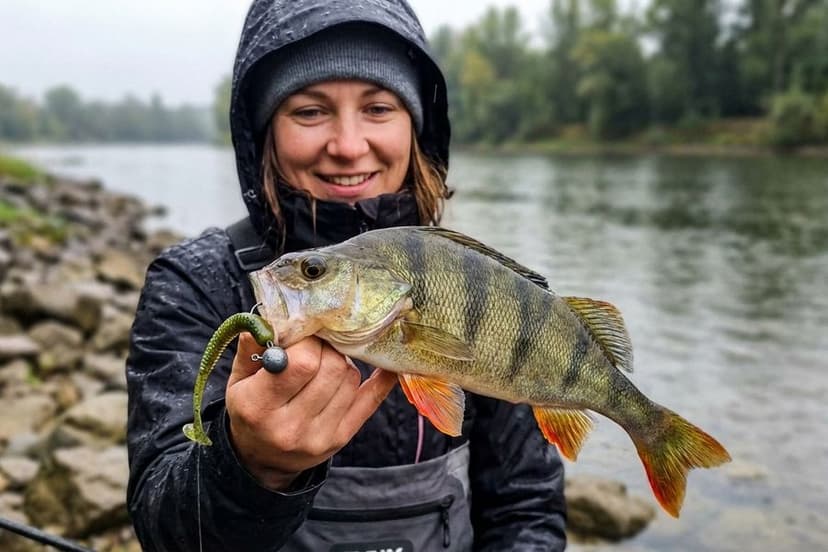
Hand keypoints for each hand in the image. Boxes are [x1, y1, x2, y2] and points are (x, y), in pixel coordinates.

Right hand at [225, 332, 397, 490]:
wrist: (260, 461)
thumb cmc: (249, 412)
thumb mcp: (238, 382)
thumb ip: (251, 349)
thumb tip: (271, 317)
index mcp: (259, 408)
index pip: (302, 363)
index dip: (309, 342)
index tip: (302, 336)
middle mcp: (291, 426)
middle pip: (332, 369)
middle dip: (328, 348)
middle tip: (317, 345)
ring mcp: (320, 436)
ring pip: (350, 378)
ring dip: (342, 361)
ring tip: (326, 361)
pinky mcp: (341, 438)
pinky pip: (371, 400)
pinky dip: (380, 378)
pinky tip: (385, 363)